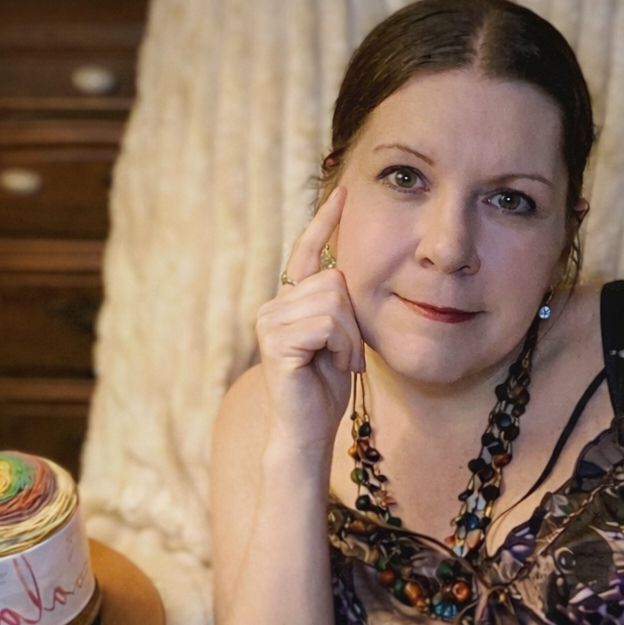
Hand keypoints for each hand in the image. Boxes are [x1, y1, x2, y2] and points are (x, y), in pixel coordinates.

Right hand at [256, 187, 363, 459]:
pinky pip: (327, 323)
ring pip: (333, 300)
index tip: (344, 194)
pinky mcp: (275, 342)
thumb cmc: (325, 388)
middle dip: (354, 319)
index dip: (324, 224)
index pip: (305, 254)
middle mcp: (272, 308)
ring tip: (341, 362)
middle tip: (349, 354)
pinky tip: (334, 367)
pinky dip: (342, 346)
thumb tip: (342, 270)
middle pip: (333, 280)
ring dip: (349, 336)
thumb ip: (337, 305)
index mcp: (288, 304)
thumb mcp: (338, 338)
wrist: (309, 430)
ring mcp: (269, 323)